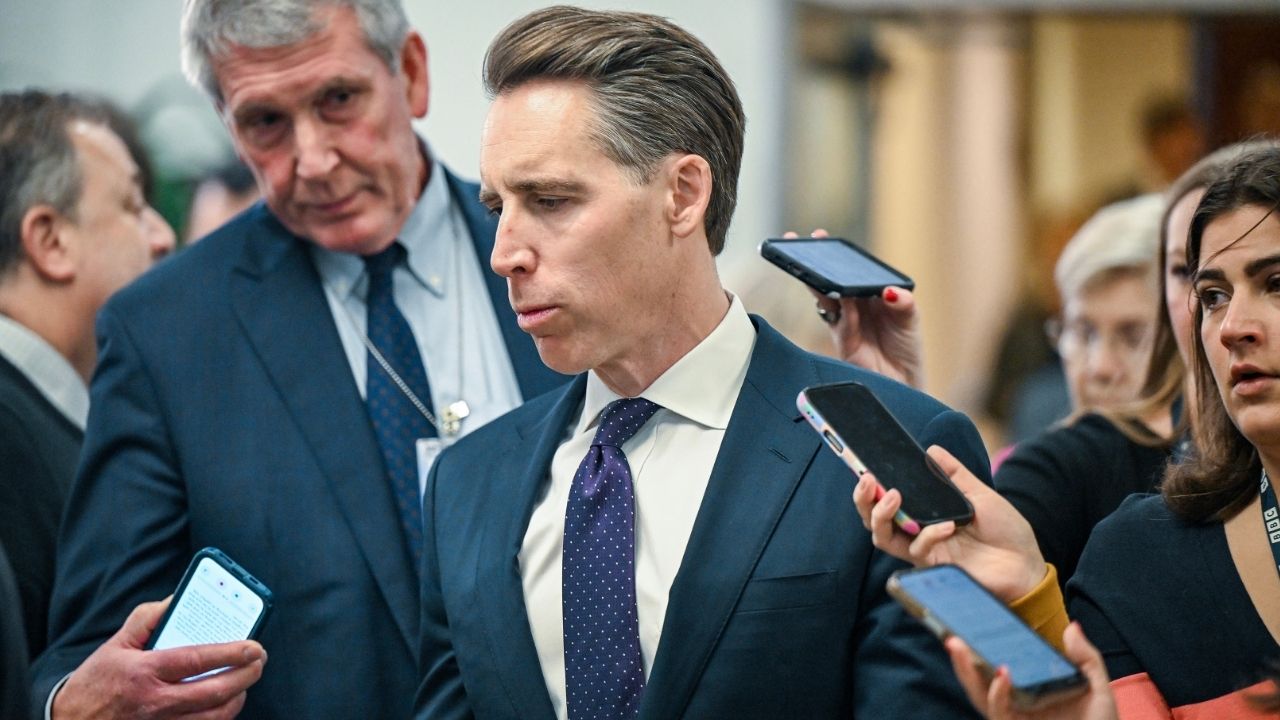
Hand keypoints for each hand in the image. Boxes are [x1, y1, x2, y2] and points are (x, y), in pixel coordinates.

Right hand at [52, 598, 265, 719]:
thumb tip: (177, 599)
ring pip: (215, 717)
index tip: (254, 645)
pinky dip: (220, 716)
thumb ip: (148, 618)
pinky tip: (225, 701)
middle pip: (215, 692)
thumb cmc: (96, 681)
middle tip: (259, 661)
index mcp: (144, 672)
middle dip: (246, 675)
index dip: (231, 653)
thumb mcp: (116, 644)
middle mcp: (155, 702)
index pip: (197, 660)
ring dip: (238, 697)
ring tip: (245, 680)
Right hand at [786, 229, 922, 387]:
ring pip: (826, 297)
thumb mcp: (910, 317)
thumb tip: (890, 291)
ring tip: (813, 267)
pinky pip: (840, 320)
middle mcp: (852, 304)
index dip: (833, 254)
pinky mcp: (843, 340)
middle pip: (829, 279)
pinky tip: (845, 297)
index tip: (820, 236)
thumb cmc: (905, 345)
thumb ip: (902, 304)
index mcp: (866, 292)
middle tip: (803, 244)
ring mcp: (844, 321)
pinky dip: (843, 308)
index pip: (847, 269)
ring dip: (818, 282)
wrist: (903, 380)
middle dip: (814, 262)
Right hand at [852, 445, 1045, 601]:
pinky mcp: (934, 567)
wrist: (1026, 563)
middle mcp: (918, 531)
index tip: (865, 467)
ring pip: (883, 537)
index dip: (871, 486)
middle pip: (874, 519)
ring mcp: (925, 550)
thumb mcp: (980, 494)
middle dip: (864, 500)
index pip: (887, 499)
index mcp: (926, 512)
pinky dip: (929, 535)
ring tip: (893, 495)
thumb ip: (955, 474)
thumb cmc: (1005, 530)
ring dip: (882, 515)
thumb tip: (931, 449)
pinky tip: (948, 525)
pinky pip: (918, 549)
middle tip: (868, 480)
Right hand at [946, 622, 1116, 719]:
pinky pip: (998, 712)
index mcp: (1029, 691)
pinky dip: (996, 693)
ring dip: (966, 671)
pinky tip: (1001, 675)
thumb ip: (1086, 659)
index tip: (973, 625)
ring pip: (979, 695)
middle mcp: (1016, 704)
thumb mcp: (1097, 689)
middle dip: (962, 659)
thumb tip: (1071, 627)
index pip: (999, 667)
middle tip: (951, 635)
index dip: (984, 649)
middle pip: (979, 681)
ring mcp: (1013, 718)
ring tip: (959, 646)